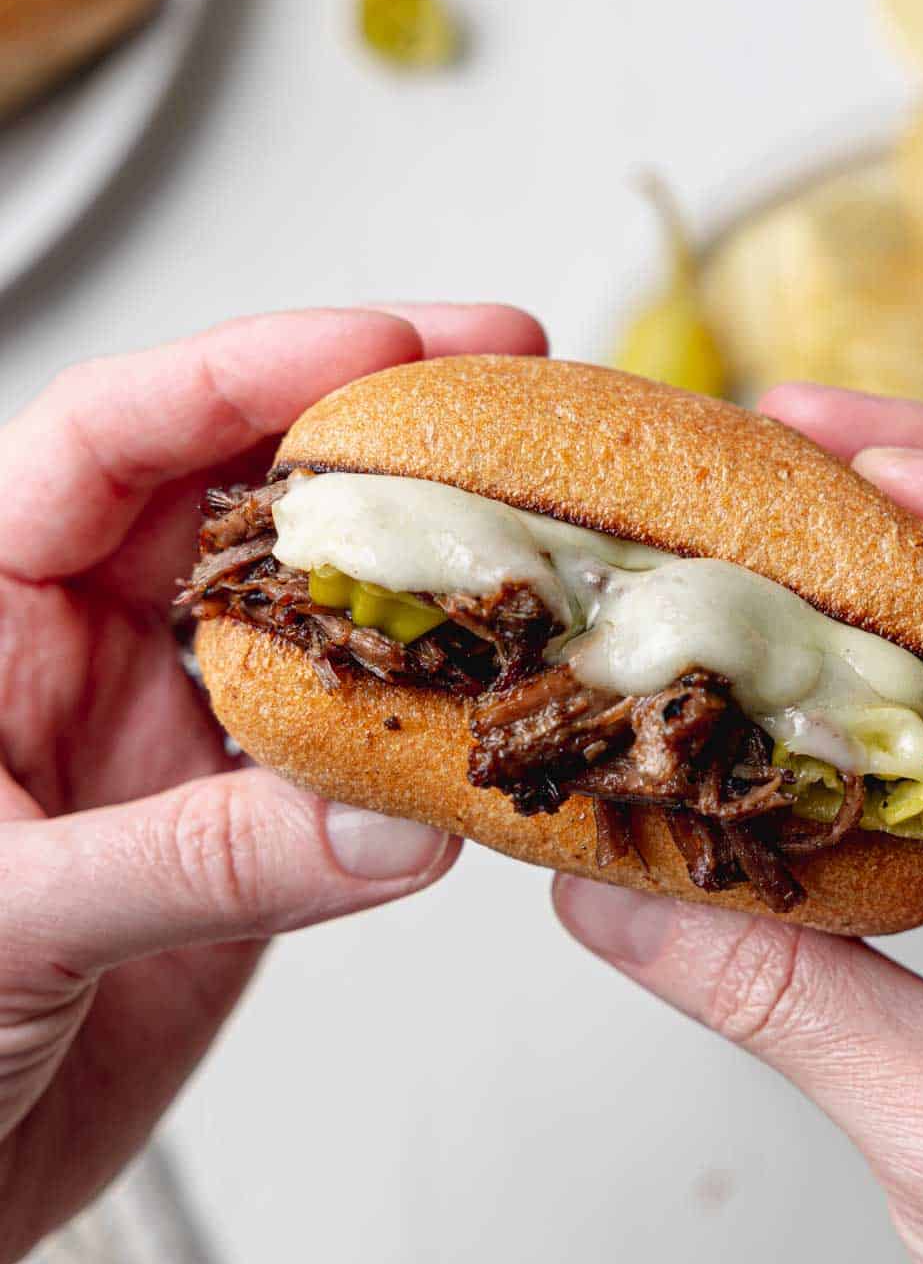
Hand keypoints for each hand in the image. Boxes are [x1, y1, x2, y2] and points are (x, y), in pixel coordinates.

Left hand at [0, 301, 544, 1263]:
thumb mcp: (9, 920)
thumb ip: (199, 857)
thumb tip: (389, 818)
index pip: (110, 438)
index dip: (246, 371)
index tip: (382, 344)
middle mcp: (81, 643)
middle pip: (236, 488)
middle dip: (368, 427)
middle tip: (501, 384)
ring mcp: (168, 722)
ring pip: (311, 604)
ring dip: (412, 568)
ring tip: (529, 524)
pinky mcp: (239, 813)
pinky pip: (349, 737)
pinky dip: (423, 720)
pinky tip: (492, 701)